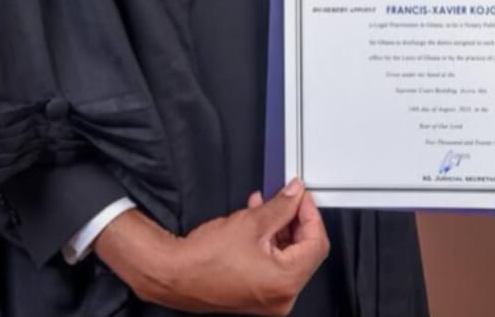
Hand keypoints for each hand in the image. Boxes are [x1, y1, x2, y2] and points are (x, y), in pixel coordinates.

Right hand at [93, 178, 329, 314]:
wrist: (177, 274)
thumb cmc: (205, 259)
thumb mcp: (250, 222)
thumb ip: (280, 206)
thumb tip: (295, 194)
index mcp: (285, 281)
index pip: (316, 243)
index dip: (311, 213)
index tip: (302, 196)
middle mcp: (282, 296)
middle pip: (305, 251)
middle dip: (295, 219)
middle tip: (287, 197)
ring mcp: (270, 299)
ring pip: (289, 257)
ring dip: (281, 228)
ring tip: (266, 205)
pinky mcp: (257, 295)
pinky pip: (274, 266)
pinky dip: (270, 243)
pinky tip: (257, 222)